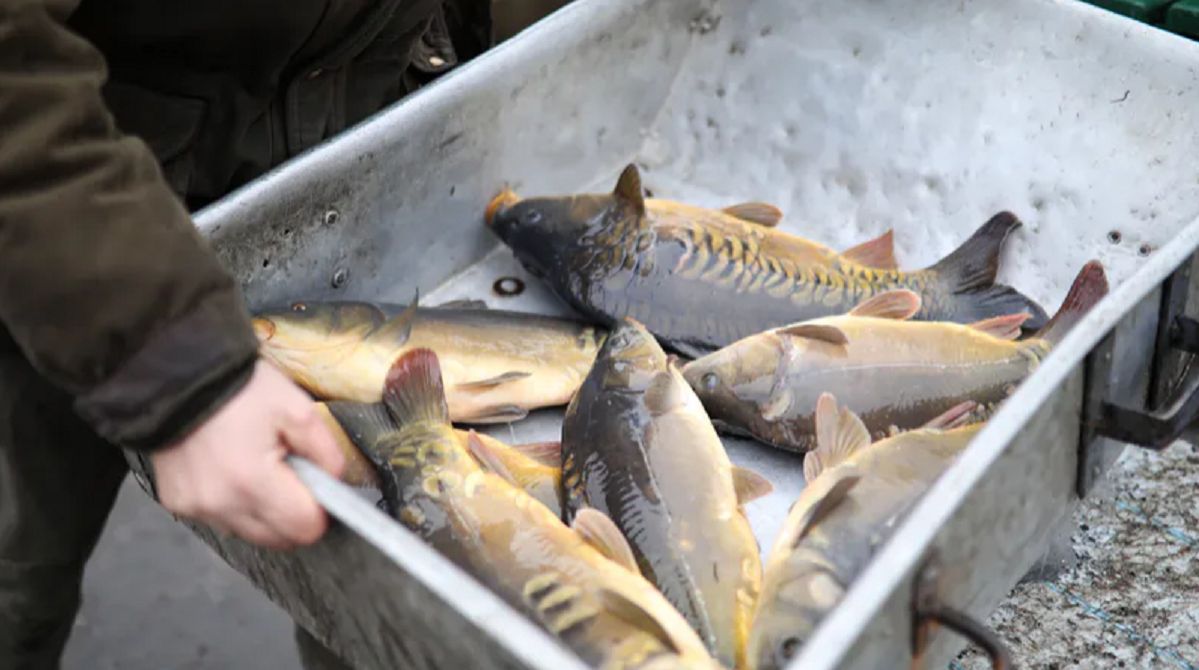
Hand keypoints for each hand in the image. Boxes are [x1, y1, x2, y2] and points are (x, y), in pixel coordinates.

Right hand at [151, 359, 344, 548]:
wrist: (179, 375)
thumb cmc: (242, 389)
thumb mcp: (298, 409)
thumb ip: (326, 451)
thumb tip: (334, 482)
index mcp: (252, 482)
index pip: (304, 529)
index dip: (319, 510)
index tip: (317, 485)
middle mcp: (221, 505)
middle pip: (279, 540)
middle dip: (294, 513)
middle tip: (289, 473)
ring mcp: (196, 509)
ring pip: (250, 533)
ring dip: (264, 512)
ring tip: (258, 468)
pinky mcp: (178, 505)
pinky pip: (222, 520)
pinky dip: (236, 504)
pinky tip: (233, 471)